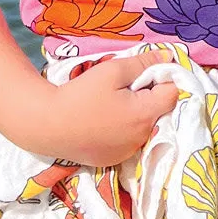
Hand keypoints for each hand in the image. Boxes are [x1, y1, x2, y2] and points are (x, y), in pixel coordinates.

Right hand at [26, 51, 180, 166]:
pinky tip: (103, 123)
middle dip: (150, 98)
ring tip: (111, 106)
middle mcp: (142, 138)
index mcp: (145, 115)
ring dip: (137, 115)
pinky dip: (123, 131)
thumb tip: (169, 57)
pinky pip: (128, 142)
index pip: (172, 94)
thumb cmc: (79, 94)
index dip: (162, 81)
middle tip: (124, 89)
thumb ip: (144, 63)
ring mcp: (127, 152)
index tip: (143, 76)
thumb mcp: (113, 71)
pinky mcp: (112, 160)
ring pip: (145, 127)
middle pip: (160, 112)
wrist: (44, 125)